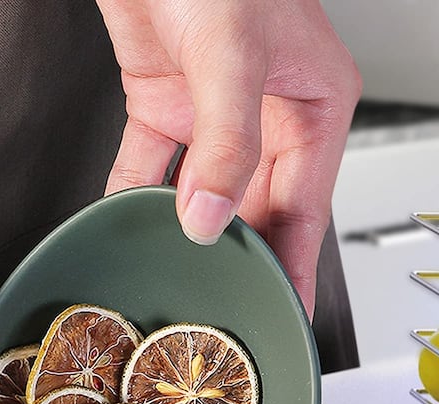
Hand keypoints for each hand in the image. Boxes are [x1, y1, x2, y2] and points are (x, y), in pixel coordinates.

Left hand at [96, 0, 361, 316]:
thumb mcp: (233, 52)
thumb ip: (226, 143)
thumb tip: (207, 220)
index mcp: (312, 107)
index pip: (306, 210)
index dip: (295, 269)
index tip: (286, 316)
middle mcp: (266, 117)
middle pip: (256, 212)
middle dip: (240, 262)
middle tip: (224, 312)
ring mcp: (212, 117)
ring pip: (204, 197)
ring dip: (186, 236)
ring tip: (178, 282)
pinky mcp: (164, 106)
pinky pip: (150, 168)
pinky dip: (135, 198)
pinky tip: (126, 227)